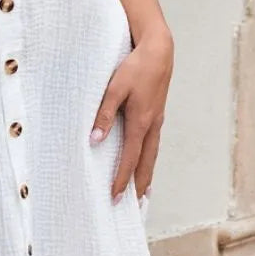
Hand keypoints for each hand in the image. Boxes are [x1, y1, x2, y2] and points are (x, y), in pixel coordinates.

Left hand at [90, 32, 173, 200]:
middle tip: (133, 206)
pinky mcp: (157, 114)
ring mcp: (157, 120)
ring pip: (152, 154)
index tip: (115, 197)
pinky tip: (145, 162)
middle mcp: (152, 125)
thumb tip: (95, 141)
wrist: (159, 50)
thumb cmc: (135, 67)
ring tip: (143, 192)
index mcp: (141, 122)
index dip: (122, 179)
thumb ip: (104, 114)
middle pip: (146, 163)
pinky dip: (149, 158)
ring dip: (146, 174)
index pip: (130, 158)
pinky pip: (153, 143)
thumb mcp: (115, 88)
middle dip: (138, 185)